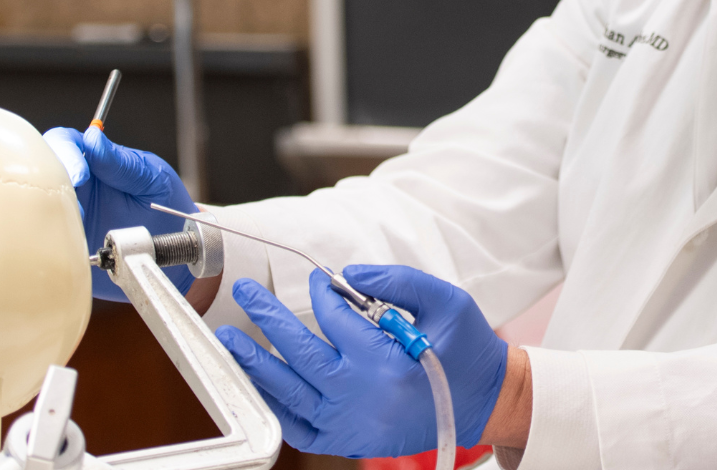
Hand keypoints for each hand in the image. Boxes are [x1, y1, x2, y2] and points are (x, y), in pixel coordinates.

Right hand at [43, 126, 194, 299]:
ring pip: (36, 201)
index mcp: (96, 161)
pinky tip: (69, 244)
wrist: (172, 251)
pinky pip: (42, 235)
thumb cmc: (164, 207)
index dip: (67, 154)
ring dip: (50, 211)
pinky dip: (48, 237)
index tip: (81, 177)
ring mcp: (67, 211)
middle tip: (76, 205)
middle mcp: (75, 184)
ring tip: (79, 226)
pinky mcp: (64, 240)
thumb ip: (121, 162)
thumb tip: (93, 137)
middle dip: (51, 183)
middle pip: (41, 169)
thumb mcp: (150, 180)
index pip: (66, 142)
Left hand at [218, 267, 508, 457]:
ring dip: (255, 364)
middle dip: (268, 318)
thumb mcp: (447, 302)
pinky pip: (299, 429)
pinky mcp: (350, 442)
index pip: (336, 319)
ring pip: (289, 394)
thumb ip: (398, 280)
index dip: (324, 293)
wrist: (486, 404)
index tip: (323, 280)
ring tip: (230, 340)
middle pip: (299, 353)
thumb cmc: (469, 352)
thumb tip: (347, 275)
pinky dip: (276, 408)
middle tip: (245, 292)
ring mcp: (351, 425)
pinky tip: (258, 385)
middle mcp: (361, 398)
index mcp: (386, 363)